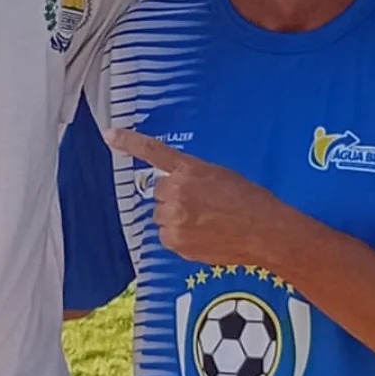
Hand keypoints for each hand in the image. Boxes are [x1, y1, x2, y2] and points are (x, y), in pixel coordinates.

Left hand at [105, 128, 286, 265]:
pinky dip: (179, 237)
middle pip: (160, 192)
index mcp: (188, 170)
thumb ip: (193, 177)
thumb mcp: (220, 175)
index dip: (129, 142)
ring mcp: (174, 218)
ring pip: (162, 215)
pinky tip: (202, 236)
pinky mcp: (176, 241)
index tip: (109, 134)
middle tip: (201, 205)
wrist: (265, 231)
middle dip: (175, 197)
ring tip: (205, 222)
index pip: (153, 152)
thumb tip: (178, 186)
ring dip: (176, 217)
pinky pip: (167, 237)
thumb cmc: (250, 200)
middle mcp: (176, 192)